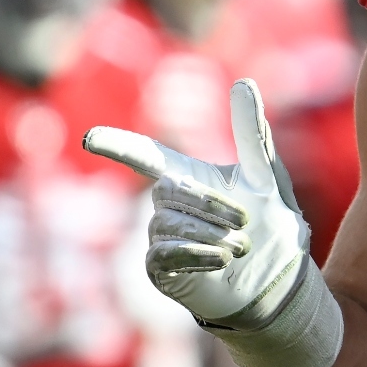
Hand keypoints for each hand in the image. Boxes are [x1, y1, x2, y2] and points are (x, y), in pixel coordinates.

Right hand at [84, 80, 310, 326]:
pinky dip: (198, 254)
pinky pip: (166, 253)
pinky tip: (222, 260)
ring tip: (241, 247)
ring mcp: (160, 237)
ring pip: (170, 223)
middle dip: (213, 205)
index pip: (147, 155)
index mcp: (189, 177)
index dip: (119, 145)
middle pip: (170, 190)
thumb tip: (244, 82)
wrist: (276, 283)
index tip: (90, 138)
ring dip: (212, 234)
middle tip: (247, 224)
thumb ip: (253, 133)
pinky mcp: (160, 268)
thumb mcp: (269, 178)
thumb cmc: (271, 227)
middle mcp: (167, 204)